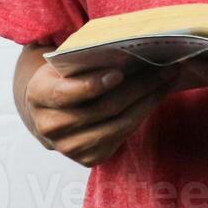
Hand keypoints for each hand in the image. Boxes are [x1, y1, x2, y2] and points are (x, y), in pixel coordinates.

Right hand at [23, 62, 178, 167]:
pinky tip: (156, 97)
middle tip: (165, 69)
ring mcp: (69, 147)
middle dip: (138, 88)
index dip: (93, 85)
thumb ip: (85, 58)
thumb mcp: (64, 63)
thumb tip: (127, 48)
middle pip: (101, 109)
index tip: (119, 73)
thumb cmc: (63, 77)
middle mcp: (50, 126)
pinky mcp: (87, 158)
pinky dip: (142, 115)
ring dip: (148, 102)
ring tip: (168, 81)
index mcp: (39, 95)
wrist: (49, 112)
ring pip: (117, 125)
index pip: (66, 93)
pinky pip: (122, 136)